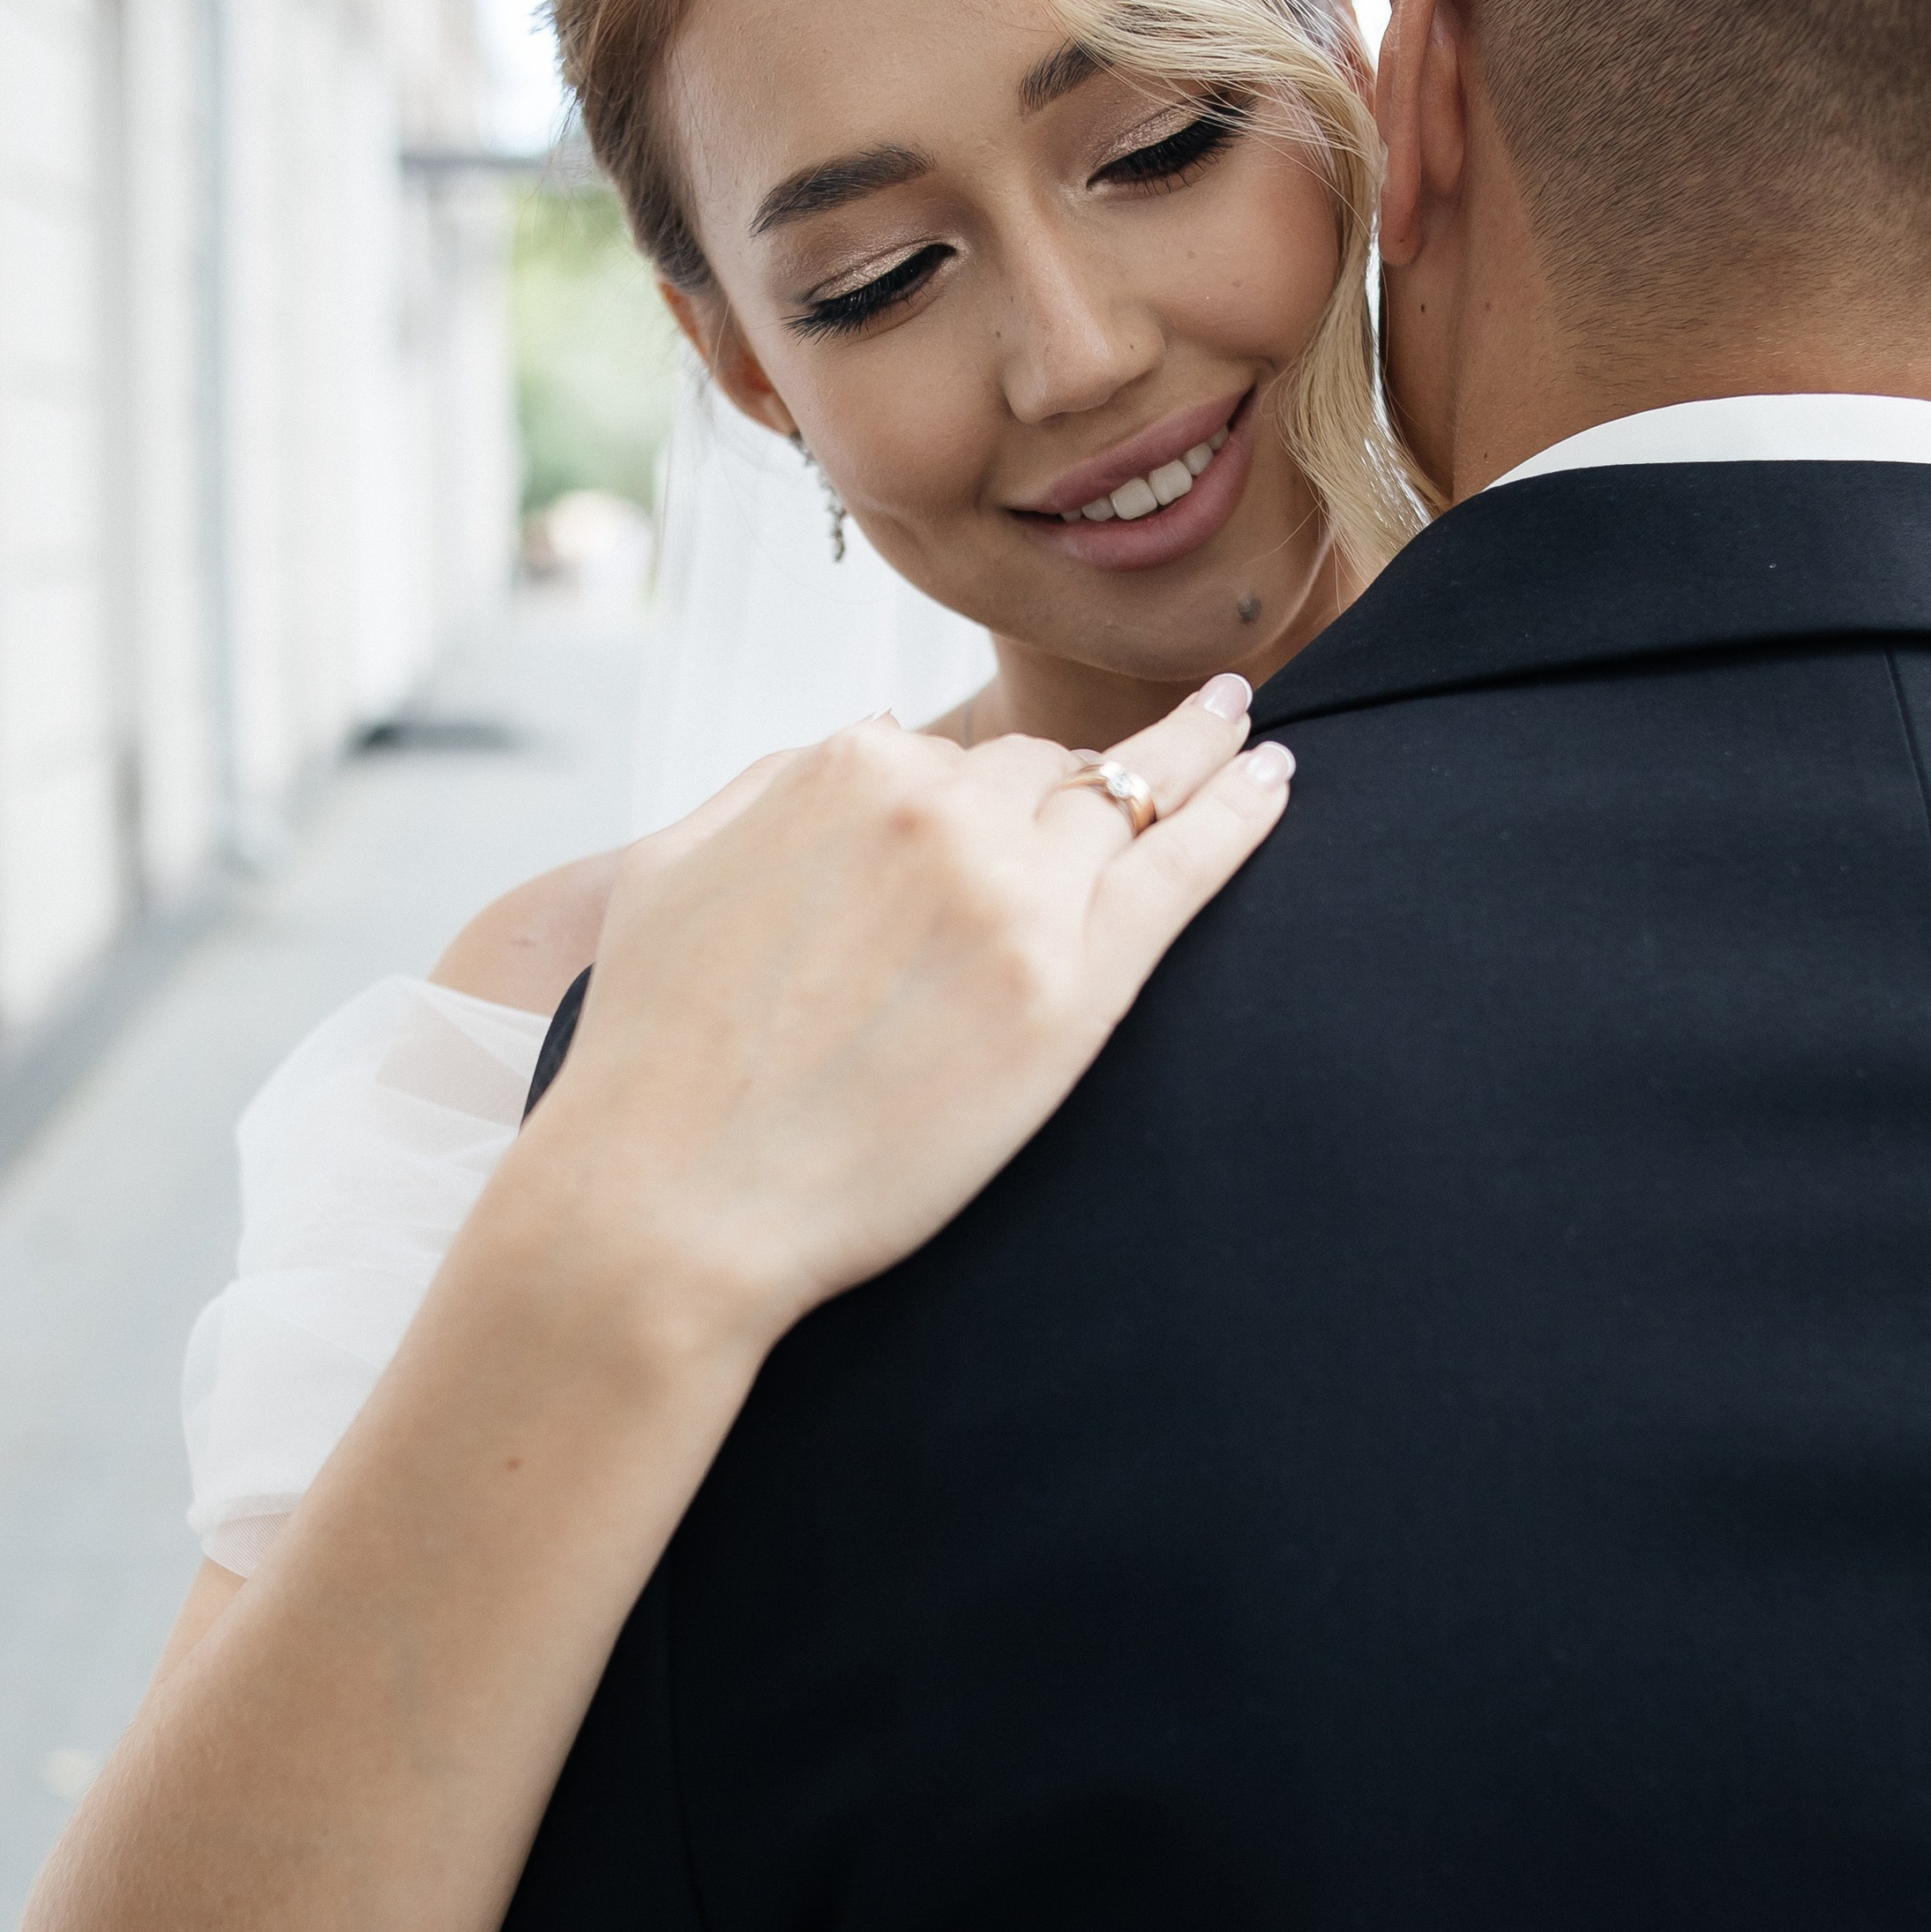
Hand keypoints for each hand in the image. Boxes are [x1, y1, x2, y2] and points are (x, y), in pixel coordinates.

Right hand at [517, 681, 1293, 1344]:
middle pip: (1038, 773)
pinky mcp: (1069, 991)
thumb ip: (772, 786)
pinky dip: (1241, 813)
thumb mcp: (669, 864)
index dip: (969, 798)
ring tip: (1244, 730)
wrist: (669, 1201)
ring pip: (1122, 801)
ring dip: (1194, 754)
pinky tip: (1278, 777)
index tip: (996, 820)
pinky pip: (1182, 870)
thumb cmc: (653, 1055)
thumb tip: (874, 737)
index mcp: (844, 766)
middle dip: (1074, 783)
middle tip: (1157, 753)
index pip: (944, 759)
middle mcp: (937, 809)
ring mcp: (1011, 896)